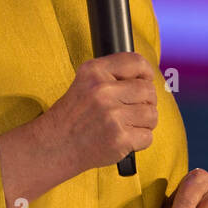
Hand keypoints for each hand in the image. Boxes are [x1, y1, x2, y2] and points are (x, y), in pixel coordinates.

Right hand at [0, 53, 157, 207]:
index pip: (136, 62)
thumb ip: (112, 75)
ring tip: (127, 125)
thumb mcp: (85, 83)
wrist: (55, 145)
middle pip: (148, 90)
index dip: (146, 72)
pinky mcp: (119, 138)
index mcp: (94, 72)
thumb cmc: (73, 116)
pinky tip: (123, 138)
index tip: (145, 80)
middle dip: (146, 102)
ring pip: (152, 114)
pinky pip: (148, 136)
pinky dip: (139, 140)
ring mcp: (112, 115)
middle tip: (131, 110)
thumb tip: (148, 77)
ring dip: (144, 122)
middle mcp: (102, 91)